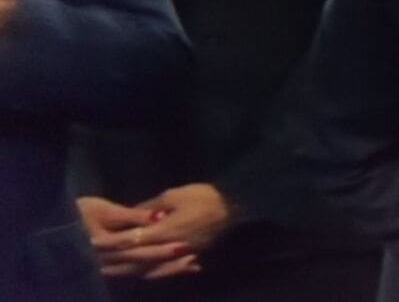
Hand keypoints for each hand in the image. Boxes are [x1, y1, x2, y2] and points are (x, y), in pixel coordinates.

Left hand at [91, 184, 229, 278]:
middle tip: (96, 261)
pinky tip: (146, 273)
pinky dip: (154, 273)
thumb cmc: (205, 198)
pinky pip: (167, 271)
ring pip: (150, 270)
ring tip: (112, 271)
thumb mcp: (175, 195)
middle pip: (137, 260)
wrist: (237, 209)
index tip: (92, 242)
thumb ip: (150, 208)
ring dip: (131, 271)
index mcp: (163, 232)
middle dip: (116, 261)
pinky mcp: (189, 260)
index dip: (110, 243)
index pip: (130, 240)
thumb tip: (131, 215)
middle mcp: (168, 250)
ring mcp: (179, 258)